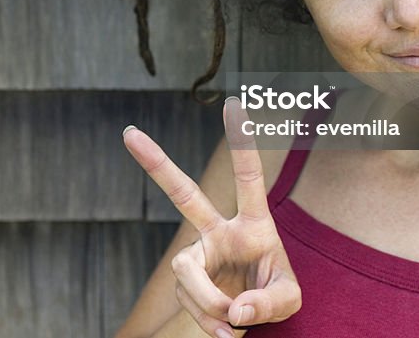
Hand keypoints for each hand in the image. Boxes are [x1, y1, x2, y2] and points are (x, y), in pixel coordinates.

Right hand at [122, 97, 301, 337]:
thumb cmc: (274, 296)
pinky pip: (191, 302)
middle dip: (158, 164)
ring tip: (231, 324)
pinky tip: (225, 334)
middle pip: (185, 195)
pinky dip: (209, 322)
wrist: (250, 318)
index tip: (235, 104)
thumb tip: (234, 309)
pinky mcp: (185, 281)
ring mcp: (199, 255)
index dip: (242, 143)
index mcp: (253, 225)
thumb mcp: (288, 301)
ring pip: (185, 270)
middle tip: (130, 133)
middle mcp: (219, 232)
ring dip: (207, 301)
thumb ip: (268, 303)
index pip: (249, 179)